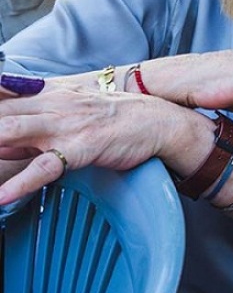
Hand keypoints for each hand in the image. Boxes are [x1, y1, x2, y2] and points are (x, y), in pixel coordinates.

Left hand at [0, 83, 189, 204]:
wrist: (157, 120)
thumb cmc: (114, 120)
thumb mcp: (72, 112)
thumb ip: (33, 127)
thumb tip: (2, 146)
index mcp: (46, 95)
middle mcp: (51, 105)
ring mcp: (65, 125)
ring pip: (10, 133)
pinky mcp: (81, 147)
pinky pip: (44, 167)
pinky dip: (20, 183)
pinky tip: (2, 198)